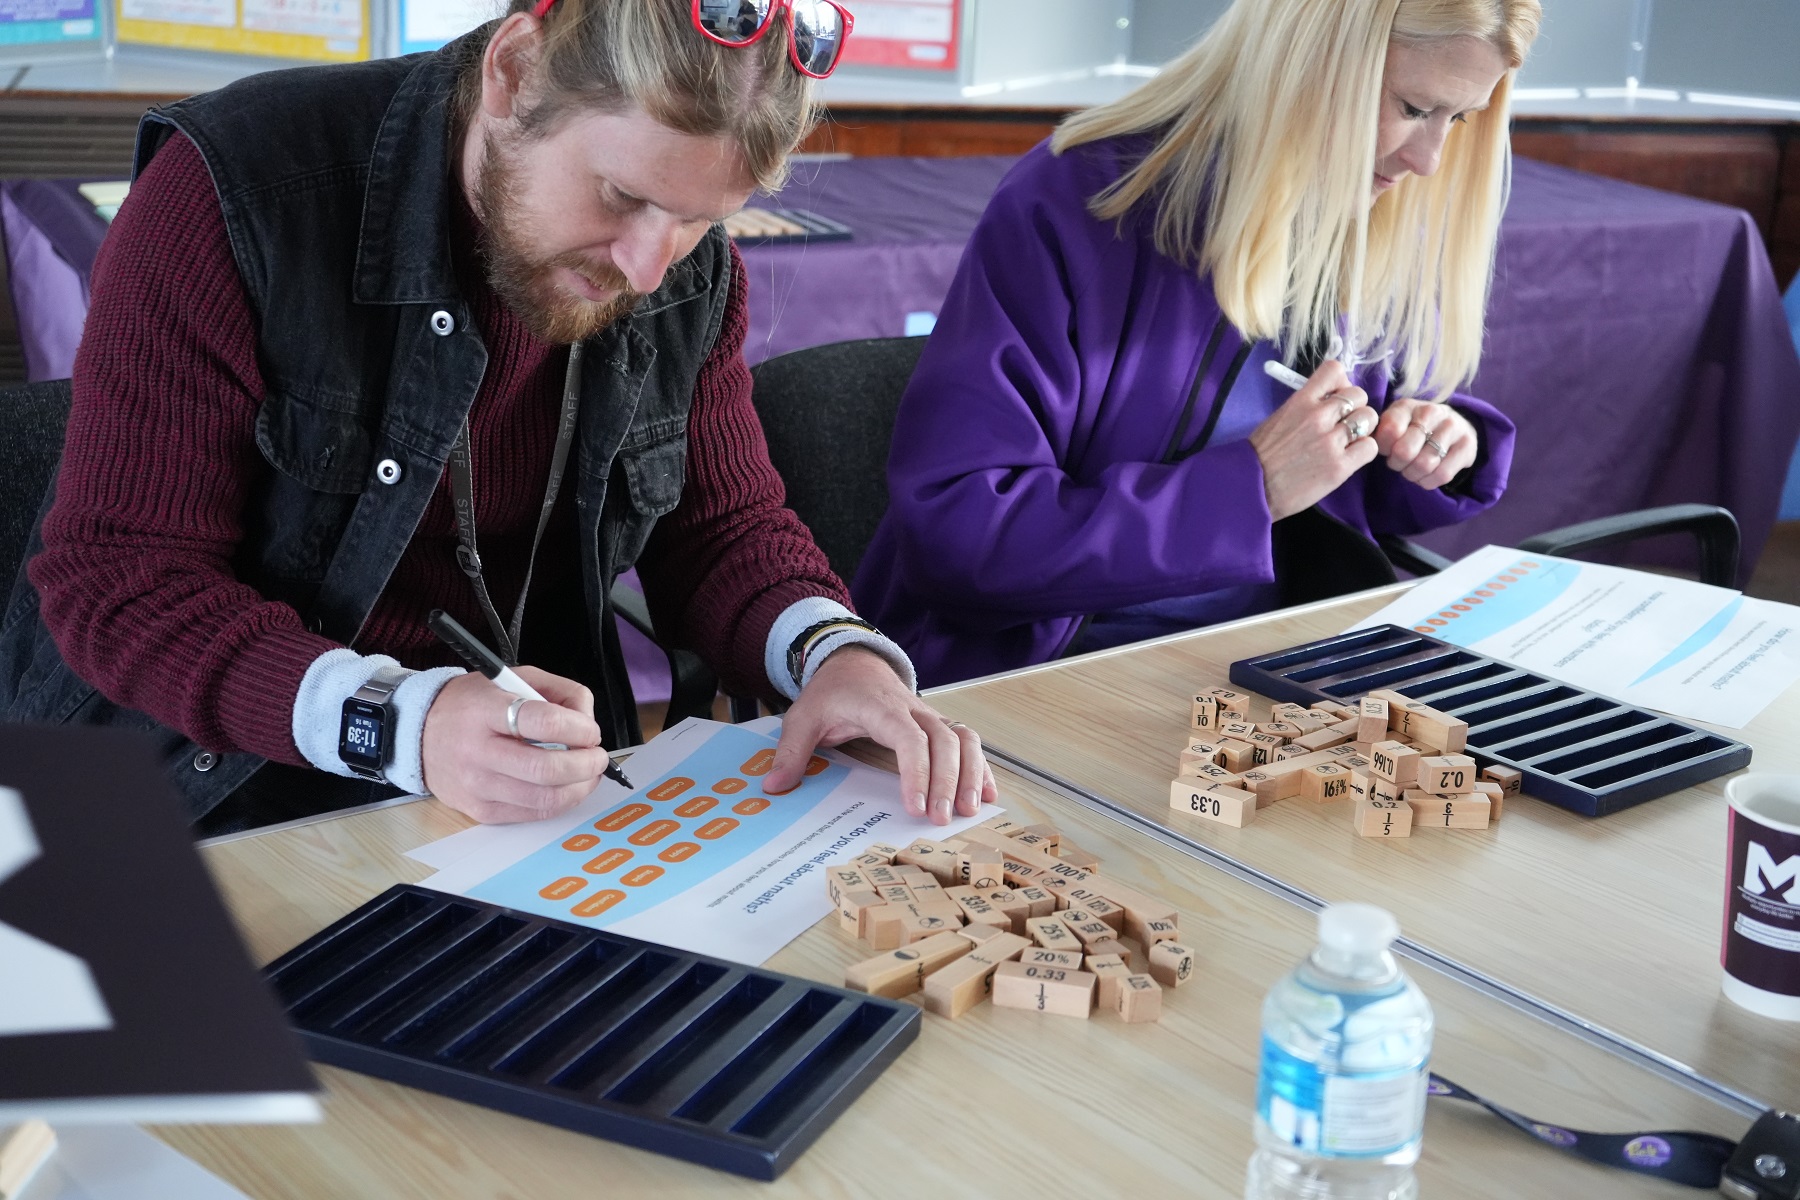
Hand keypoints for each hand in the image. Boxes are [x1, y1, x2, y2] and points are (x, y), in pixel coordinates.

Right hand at [421, 666, 609, 823]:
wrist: (419, 733)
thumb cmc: (471, 705)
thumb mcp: (512, 679)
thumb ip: (558, 691)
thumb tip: (588, 719)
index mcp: (485, 710)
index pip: (543, 722)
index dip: (579, 728)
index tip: (590, 731)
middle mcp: (477, 751)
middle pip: (547, 769)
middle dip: (586, 764)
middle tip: (597, 757)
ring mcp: (477, 785)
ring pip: (545, 799)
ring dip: (580, 787)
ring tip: (587, 773)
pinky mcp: (480, 810)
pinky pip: (533, 814)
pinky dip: (559, 802)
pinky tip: (565, 787)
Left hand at [763, 645, 998, 825]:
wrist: (853, 662)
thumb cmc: (831, 692)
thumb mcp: (803, 717)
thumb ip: (791, 751)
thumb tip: (775, 786)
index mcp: (882, 708)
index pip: (910, 738)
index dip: (917, 772)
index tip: (915, 806)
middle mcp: (914, 710)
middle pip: (946, 740)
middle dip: (949, 780)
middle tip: (943, 819)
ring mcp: (931, 716)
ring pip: (965, 738)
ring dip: (972, 773)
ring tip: (971, 810)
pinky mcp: (939, 725)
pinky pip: (969, 742)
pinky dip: (981, 767)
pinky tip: (988, 795)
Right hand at [1248, 359, 1381, 520]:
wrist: (1253, 488)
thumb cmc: (1260, 455)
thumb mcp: (1279, 417)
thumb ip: (1306, 407)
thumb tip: (1329, 403)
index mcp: (1301, 401)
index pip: (1334, 371)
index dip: (1341, 383)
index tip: (1336, 396)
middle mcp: (1319, 416)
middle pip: (1359, 395)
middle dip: (1355, 407)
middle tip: (1344, 423)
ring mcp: (1331, 442)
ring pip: (1368, 419)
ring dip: (1362, 428)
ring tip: (1349, 441)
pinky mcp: (1340, 467)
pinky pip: (1369, 447)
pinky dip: (1363, 451)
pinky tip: (1350, 457)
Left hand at [1372, 399, 1477, 488]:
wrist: (1452, 426)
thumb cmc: (1413, 429)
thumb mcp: (1393, 425)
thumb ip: (1380, 433)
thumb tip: (1369, 446)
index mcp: (1407, 406)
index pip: (1389, 431)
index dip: (1384, 448)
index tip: (1387, 450)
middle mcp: (1432, 412)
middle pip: (1405, 452)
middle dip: (1397, 464)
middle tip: (1399, 463)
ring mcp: (1453, 427)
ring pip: (1424, 464)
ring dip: (1413, 474)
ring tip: (1412, 469)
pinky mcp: (1467, 446)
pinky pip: (1442, 474)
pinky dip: (1428, 481)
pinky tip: (1425, 476)